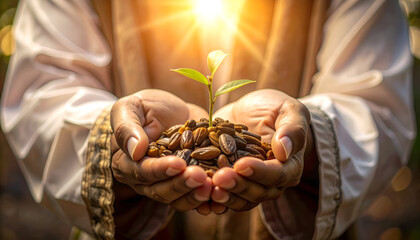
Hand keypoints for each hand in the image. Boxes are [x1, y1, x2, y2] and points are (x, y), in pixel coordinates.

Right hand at [110, 89, 211, 212]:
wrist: (170, 110)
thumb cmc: (145, 107)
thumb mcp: (130, 108)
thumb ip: (127, 127)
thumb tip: (135, 150)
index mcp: (128, 164)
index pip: (142, 172)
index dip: (159, 170)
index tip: (178, 164)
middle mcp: (147, 180)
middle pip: (162, 191)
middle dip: (182, 184)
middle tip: (200, 177)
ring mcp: (169, 183)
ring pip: (180, 198)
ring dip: (196, 195)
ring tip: (212, 186)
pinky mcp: (189, 182)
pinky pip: (197, 194)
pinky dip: (210, 197)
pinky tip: (222, 193)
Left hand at [211, 89, 311, 210]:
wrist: (249, 110)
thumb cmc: (274, 107)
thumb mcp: (287, 109)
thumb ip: (291, 129)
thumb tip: (284, 150)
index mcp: (289, 167)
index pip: (277, 175)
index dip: (260, 172)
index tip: (242, 165)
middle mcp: (270, 182)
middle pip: (256, 192)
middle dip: (237, 186)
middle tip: (219, 178)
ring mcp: (248, 184)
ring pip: (239, 200)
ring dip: (224, 196)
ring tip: (208, 187)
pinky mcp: (229, 182)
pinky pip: (221, 195)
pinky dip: (210, 198)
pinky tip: (197, 192)